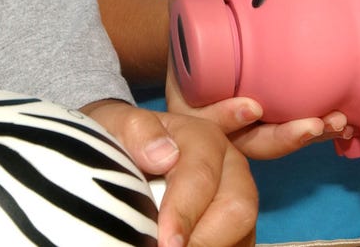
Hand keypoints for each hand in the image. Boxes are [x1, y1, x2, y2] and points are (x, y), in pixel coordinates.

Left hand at [85, 100, 256, 246]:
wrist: (125, 154)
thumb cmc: (122, 142)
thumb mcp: (118, 125)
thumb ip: (137, 131)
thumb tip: (163, 156)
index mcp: (204, 139)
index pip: (202, 179)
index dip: (184, 212)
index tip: (165, 242)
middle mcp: (230, 167)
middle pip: (237, 209)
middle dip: (204, 238)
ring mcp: (237, 198)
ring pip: (241, 234)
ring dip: (208, 246)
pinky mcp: (236, 227)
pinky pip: (236, 246)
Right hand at [164, 0, 351, 159]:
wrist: (207, 30)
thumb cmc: (194, 16)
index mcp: (188, 101)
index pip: (203, 121)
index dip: (226, 119)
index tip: (253, 106)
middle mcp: (215, 123)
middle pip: (246, 143)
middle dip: (281, 139)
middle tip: (312, 125)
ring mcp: (244, 127)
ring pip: (274, 144)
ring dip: (306, 138)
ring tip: (337, 122)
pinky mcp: (269, 123)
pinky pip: (292, 135)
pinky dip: (319, 133)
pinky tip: (345, 124)